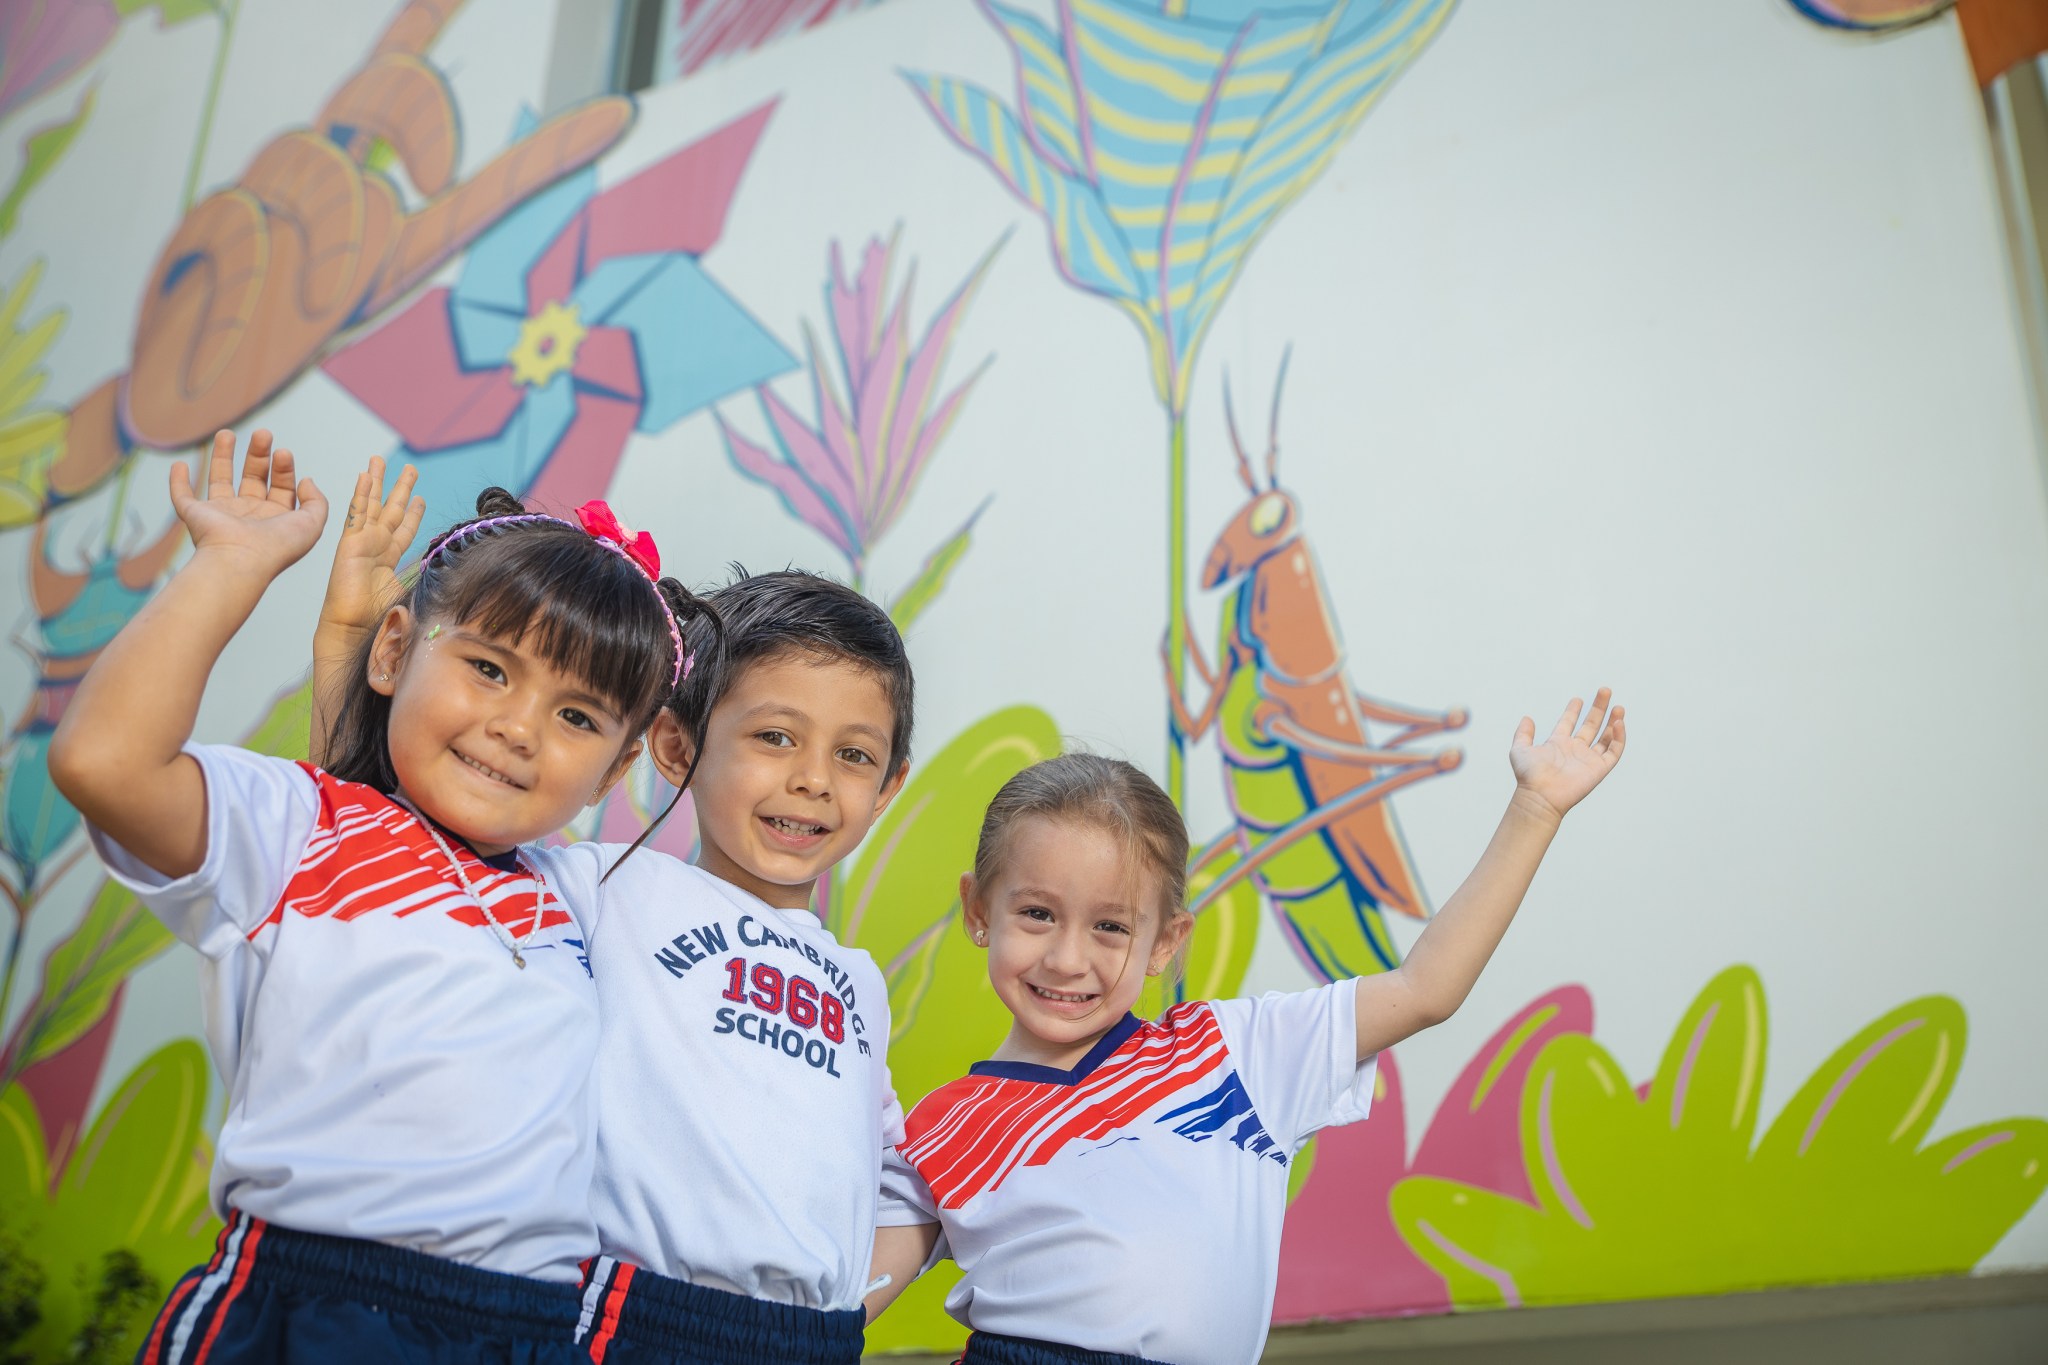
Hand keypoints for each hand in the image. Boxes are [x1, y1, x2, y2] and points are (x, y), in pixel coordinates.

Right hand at [169, 430, 326, 576]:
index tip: (284, 453)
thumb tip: (306, 480)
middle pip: (253, 479)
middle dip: (259, 455)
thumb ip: (317, 501)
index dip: (284, 468)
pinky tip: (180, 465)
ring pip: (220, 481)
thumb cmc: (277, 546)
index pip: (282, 488)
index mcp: (275, 520)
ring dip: (223, 457)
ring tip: (228, 433)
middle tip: (263, 434)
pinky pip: (182, 496)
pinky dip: (178, 482)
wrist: (240, 560)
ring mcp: (221, 515)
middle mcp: (249, 517)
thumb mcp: (312, 523)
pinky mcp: (195, 515)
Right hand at [320, 456, 425, 638]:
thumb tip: (449, 575)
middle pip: (390, 510)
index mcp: (390, 559)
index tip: (422, 498)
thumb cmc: (378, 617)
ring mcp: (361, 542)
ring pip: (371, 504)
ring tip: (379, 459)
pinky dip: (361, 492)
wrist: (354, 628)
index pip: (404, 530)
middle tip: (410, 468)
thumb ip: (424, 579)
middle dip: (400, 488)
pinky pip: (357, 512)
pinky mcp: (349, 542)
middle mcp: (376, 547)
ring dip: (377, 481)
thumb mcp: (410, 592)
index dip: (413, 514)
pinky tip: (364, 475)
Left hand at [1509, 688, 1625, 819]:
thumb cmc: (1528, 775)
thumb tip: (1527, 717)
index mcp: (1558, 744)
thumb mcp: (1520, 749)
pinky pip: (1614, 751)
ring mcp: (1588, 759)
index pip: (1569, 723)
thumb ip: (1523, 733)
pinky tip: (1618, 723)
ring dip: (1613, 722)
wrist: (1540, 795)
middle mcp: (1574, 750)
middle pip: (1591, 725)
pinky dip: (1619, 737)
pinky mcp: (1599, 769)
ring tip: (1618, 707)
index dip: (1573, 711)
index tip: (1578, 699)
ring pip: (1606, 738)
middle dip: (1599, 708)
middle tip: (1605, 690)